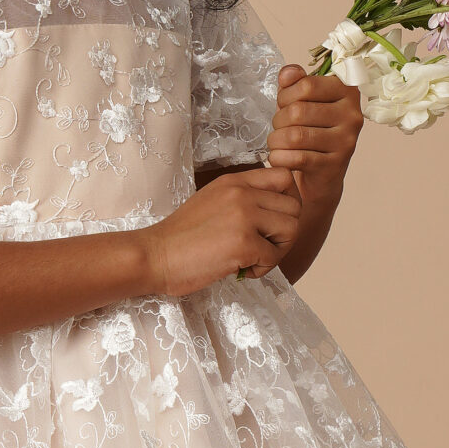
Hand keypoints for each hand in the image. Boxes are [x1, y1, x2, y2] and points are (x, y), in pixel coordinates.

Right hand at [142, 166, 302, 298]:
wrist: (154, 256)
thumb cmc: (179, 238)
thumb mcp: (212, 202)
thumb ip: (241, 199)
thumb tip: (273, 212)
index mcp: (234, 181)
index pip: (284, 177)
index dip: (289, 201)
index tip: (274, 221)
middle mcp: (241, 193)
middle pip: (294, 207)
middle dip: (285, 232)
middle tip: (264, 247)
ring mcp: (243, 216)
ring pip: (291, 230)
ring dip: (278, 250)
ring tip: (254, 260)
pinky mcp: (243, 243)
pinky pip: (274, 257)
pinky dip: (262, 269)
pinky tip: (242, 270)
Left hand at [265, 62, 363, 210]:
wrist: (321, 176)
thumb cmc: (310, 131)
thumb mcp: (300, 101)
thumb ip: (294, 83)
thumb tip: (288, 74)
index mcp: (346, 90)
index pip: (307, 85)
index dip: (286, 95)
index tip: (284, 104)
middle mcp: (352, 114)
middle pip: (298, 111)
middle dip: (278, 120)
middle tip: (278, 127)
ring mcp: (346, 140)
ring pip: (296, 136)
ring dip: (276, 140)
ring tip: (276, 142)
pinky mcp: (336, 165)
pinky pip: (297, 158)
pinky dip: (279, 158)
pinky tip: (278, 157)